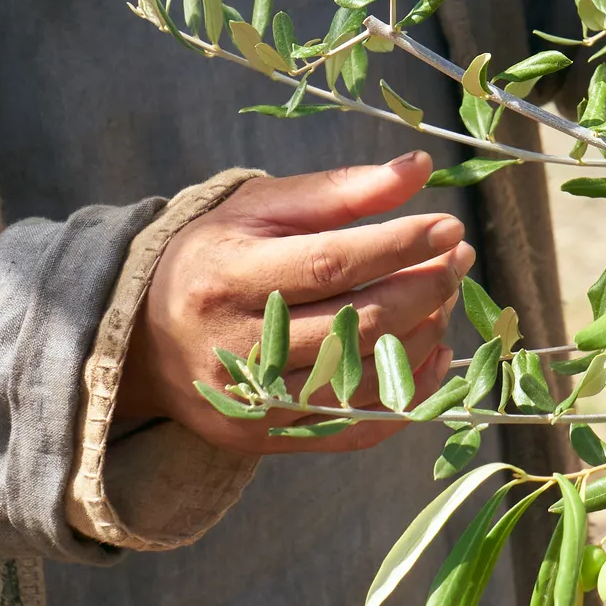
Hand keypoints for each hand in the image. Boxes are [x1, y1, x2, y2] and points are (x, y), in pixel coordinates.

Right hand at [134, 154, 473, 453]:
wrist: (146, 338)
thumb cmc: (214, 257)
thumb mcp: (259, 208)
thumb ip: (338, 190)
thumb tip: (418, 168)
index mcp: (228, 277)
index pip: (330, 264)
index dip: (398, 246)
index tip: (448, 227)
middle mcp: (239, 347)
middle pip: (355, 323)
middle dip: (423, 289)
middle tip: (458, 259)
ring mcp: (255, 402)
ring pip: (363, 375)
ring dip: (422, 335)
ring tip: (442, 298)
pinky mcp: (270, 437)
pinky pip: (357, 426)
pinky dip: (409, 394)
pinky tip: (433, 354)